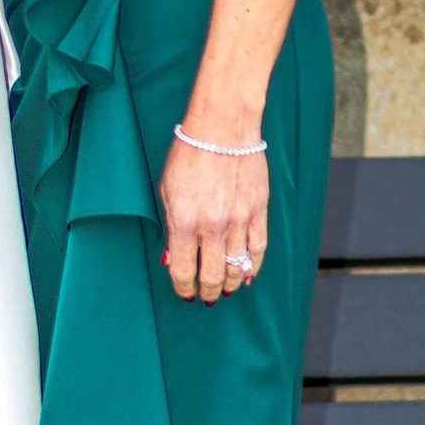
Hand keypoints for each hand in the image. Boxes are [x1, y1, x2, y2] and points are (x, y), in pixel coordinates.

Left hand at [160, 118, 267, 303]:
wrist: (223, 129)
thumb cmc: (189, 155)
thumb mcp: (167, 190)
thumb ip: (171, 227)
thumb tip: (173, 259)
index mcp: (184, 222)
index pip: (184, 270)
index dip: (183, 288)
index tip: (185, 293)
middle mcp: (212, 227)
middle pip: (212, 276)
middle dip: (208, 291)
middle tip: (206, 296)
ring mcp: (238, 221)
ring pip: (237, 268)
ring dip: (230, 284)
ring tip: (226, 289)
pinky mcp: (258, 212)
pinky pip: (258, 250)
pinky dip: (253, 268)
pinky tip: (247, 275)